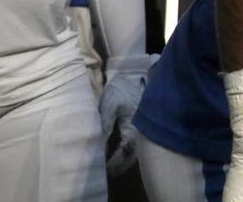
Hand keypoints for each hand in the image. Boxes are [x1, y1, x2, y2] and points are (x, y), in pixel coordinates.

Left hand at [99, 54, 156, 175]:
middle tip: (107, 171)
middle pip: (133, 155)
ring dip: (125, 159)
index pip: (126, 151)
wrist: (132, 72)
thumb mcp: (109, 105)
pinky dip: (128, 151)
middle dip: (120, 165)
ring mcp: (144, 125)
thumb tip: (98, 146)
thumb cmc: (121, 87)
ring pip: (136, 150)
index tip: (103, 167)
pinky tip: (119, 152)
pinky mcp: (141, 122)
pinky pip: (136, 142)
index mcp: (135, 125)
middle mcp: (143, 128)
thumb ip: (104, 126)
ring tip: (112, 165)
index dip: (115, 162)